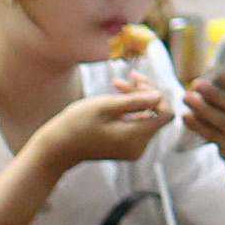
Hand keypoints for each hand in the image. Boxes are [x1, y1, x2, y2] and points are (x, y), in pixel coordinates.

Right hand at [35, 81, 180, 175]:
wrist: (58, 148)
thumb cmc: (77, 124)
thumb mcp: (105, 106)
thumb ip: (135, 101)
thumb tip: (160, 95)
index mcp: (136, 138)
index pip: (166, 114)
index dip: (158, 96)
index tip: (139, 83)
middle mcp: (139, 147)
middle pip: (156, 115)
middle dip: (145, 93)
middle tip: (129, 76)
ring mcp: (133, 148)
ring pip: (146, 117)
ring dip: (136, 99)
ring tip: (118, 82)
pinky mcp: (125, 147)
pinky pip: (136, 124)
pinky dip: (130, 110)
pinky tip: (116, 96)